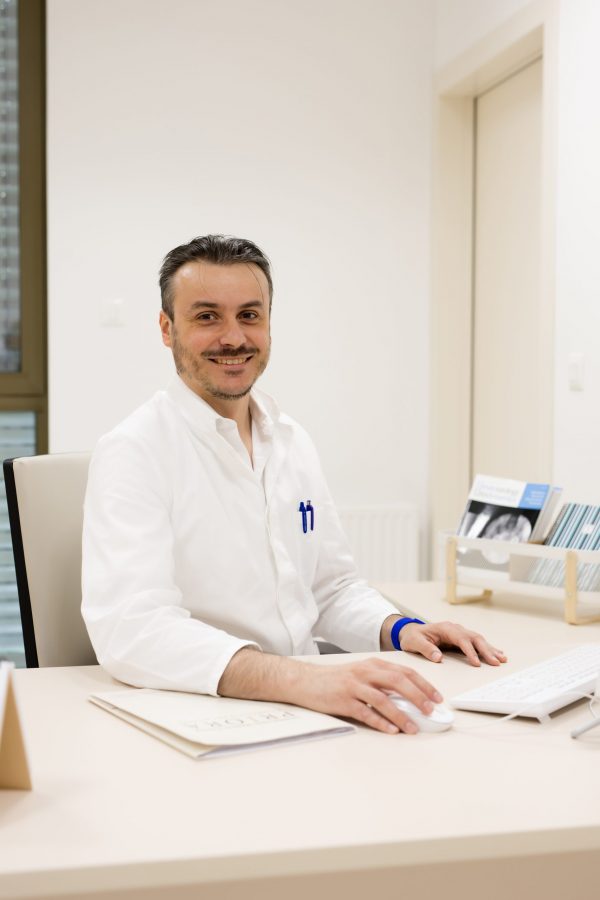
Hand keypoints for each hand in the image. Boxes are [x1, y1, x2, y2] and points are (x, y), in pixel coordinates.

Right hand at [299, 657, 443, 734]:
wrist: (306, 681)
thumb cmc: (336, 680)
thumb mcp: (361, 674)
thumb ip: (382, 682)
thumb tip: (408, 699)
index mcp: (373, 664)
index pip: (404, 672)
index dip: (423, 684)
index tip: (436, 697)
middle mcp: (365, 672)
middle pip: (397, 682)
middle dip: (418, 696)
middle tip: (431, 710)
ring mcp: (354, 686)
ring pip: (383, 699)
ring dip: (401, 714)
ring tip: (413, 727)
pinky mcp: (343, 700)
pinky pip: (365, 712)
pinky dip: (380, 722)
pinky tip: (391, 730)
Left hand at [398, 620, 506, 666]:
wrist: (410, 632)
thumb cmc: (412, 636)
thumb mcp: (414, 642)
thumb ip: (426, 648)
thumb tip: (438, 657)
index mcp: (445, 628)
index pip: (461, 639)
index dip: (470, 651)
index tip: (476, 663)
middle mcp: (455, 629)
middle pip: (474, 638)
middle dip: (486, 650)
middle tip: (496, 662)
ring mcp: (459, 633)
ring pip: (478, 640)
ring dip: (490, 649)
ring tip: (502, 659)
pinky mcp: (460, 639)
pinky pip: (476, 643)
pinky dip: (487, 648)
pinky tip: (497, 653)